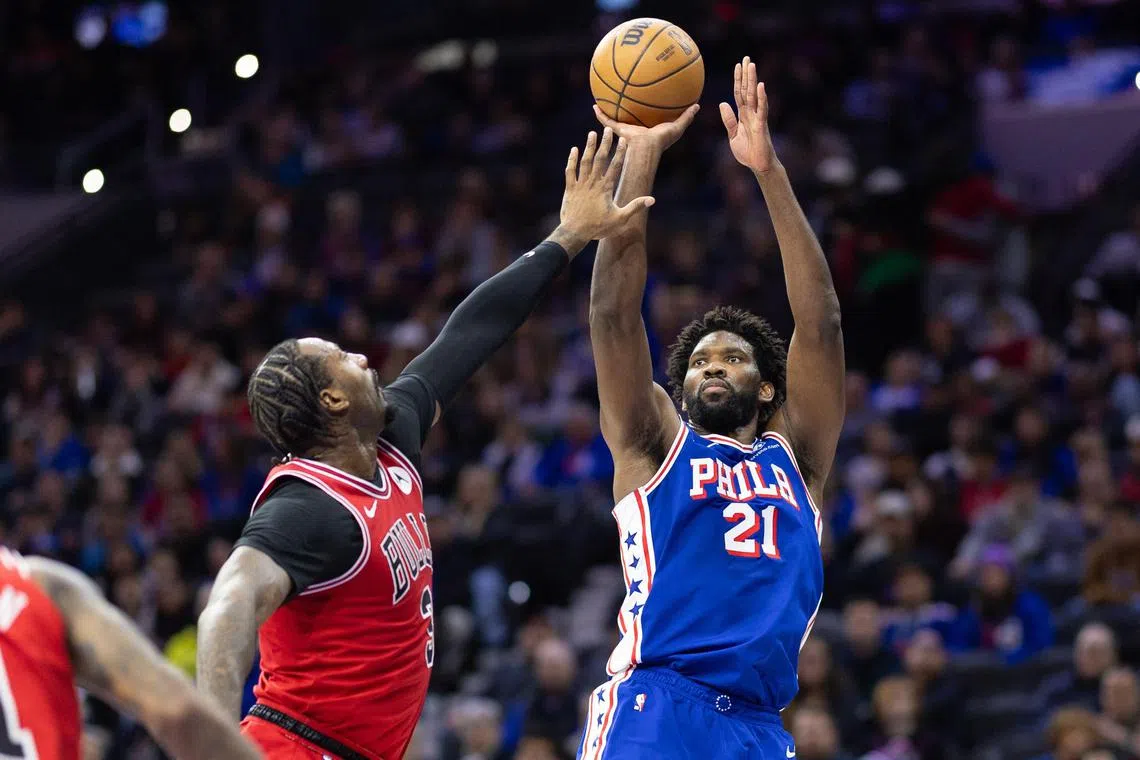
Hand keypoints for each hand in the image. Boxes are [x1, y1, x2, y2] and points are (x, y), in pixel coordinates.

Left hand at [555, 128, 653, 248]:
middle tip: (608, 129)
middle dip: (604, 143)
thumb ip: (635, 207)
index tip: (623, 139)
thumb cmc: (598, 227)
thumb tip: (652, 200)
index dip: (620, 151)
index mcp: (606, 188)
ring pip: (585, 161)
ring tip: (592, 133)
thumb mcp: (620, 219)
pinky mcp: (570, 189)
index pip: (615, 166)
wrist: (574, 233)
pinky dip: (572, 160)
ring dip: (589, 147)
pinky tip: (574, 150)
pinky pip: (570, 171)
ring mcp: (580, 185)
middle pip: (600, 159)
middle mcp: (593, 183)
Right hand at [592, 104, 698, 152]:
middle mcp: (635, 128)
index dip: (645, 109)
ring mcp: (625, 130)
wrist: (647, 148)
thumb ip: (687, 117)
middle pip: (629, 115)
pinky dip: (600, 114)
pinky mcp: (617, 130)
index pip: (646, 117)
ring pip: (615, 118)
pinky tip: (595, 105)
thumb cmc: (662, 141)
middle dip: (625, 107)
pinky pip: (606, 121)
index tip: (643, 98)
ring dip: (609, 110)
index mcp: (648, 128)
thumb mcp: (677, 126)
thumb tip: (697, 105)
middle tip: (622, 94)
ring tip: (603, 99)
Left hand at [720, 56, 777, 173]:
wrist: (759, 166)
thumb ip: (728, 120)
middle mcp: (751, 113)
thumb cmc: (748, 152)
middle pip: (747, 90)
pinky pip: (762, 109)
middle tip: (746, 57)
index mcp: (743, 115)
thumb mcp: (732, 135)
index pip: (739, 94)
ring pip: (754, 95)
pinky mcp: (762, 125)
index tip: (737, 65)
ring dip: (752, 80)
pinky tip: (760, 85)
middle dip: (746, 74)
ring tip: (751, 65)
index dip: (737, 80)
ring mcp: (757, 117)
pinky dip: (761, 97)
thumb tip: (722, 103)